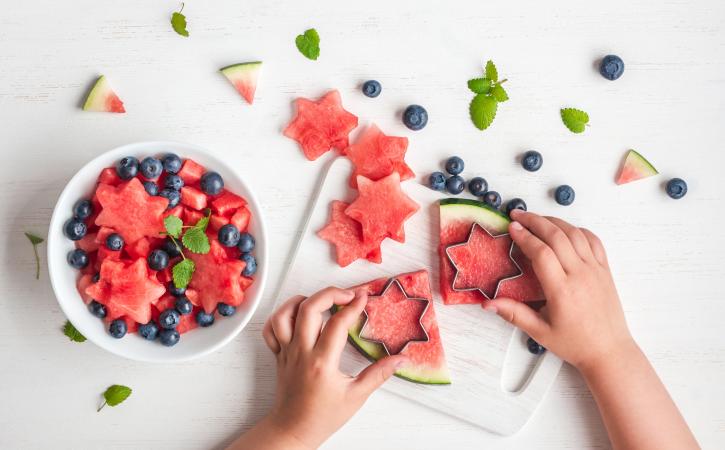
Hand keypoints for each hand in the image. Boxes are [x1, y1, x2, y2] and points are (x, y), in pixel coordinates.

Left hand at [232, 287, 406, 449]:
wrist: (293, 430)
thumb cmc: (323, 416)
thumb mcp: (356, 397)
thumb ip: (379, 374)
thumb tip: (401, 360)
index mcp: (322, 363)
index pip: (337, 324)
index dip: (352, 306)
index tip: (364, 298)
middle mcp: (301, 353)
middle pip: (309, 309)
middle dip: (329, 294)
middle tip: (347, 295)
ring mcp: (287, 352)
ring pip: (284, 315)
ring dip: (302, 300)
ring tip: (320, 300)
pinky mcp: (278, 355)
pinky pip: (271, 329)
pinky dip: (281, 315)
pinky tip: (297, 314)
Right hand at [485, 210, 632, 370]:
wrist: (609, 351)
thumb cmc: (575, 343)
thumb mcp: (540, 332)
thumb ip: (513, 314)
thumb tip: (487, 304)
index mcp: (562, 290)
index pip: (541, 252)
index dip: (525, 236)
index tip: (511, 227)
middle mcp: (580, 275)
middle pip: (557, 236)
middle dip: (535, 221)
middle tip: (518, 215)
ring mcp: (595, 270)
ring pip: (575, 234)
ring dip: (554, 221)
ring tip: (537, 218)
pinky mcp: (605, 270)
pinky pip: (593, 241)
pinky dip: (577, 230)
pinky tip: (565, 229)